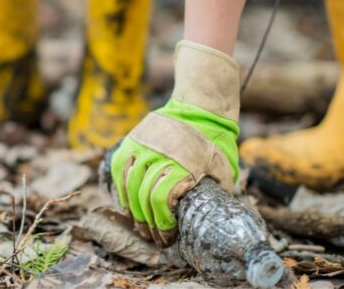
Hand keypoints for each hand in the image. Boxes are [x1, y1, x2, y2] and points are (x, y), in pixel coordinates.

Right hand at [110, 40, 240, 246]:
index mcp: (184, 164)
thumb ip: (219, 190)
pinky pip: (120, 167)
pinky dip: (121, 187)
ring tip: (137, 224)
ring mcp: (144, 145)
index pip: (163, 200)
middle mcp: (161, 155)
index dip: (161, 223)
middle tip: (151, 237)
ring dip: (132, 209)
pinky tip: (126, 203)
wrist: (200, 107)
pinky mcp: (134, 139)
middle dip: (146, 222)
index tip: (165, 237)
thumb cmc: (214, 141)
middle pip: (144, 196)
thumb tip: (216, 214)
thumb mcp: (223, 166)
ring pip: (129, 183)